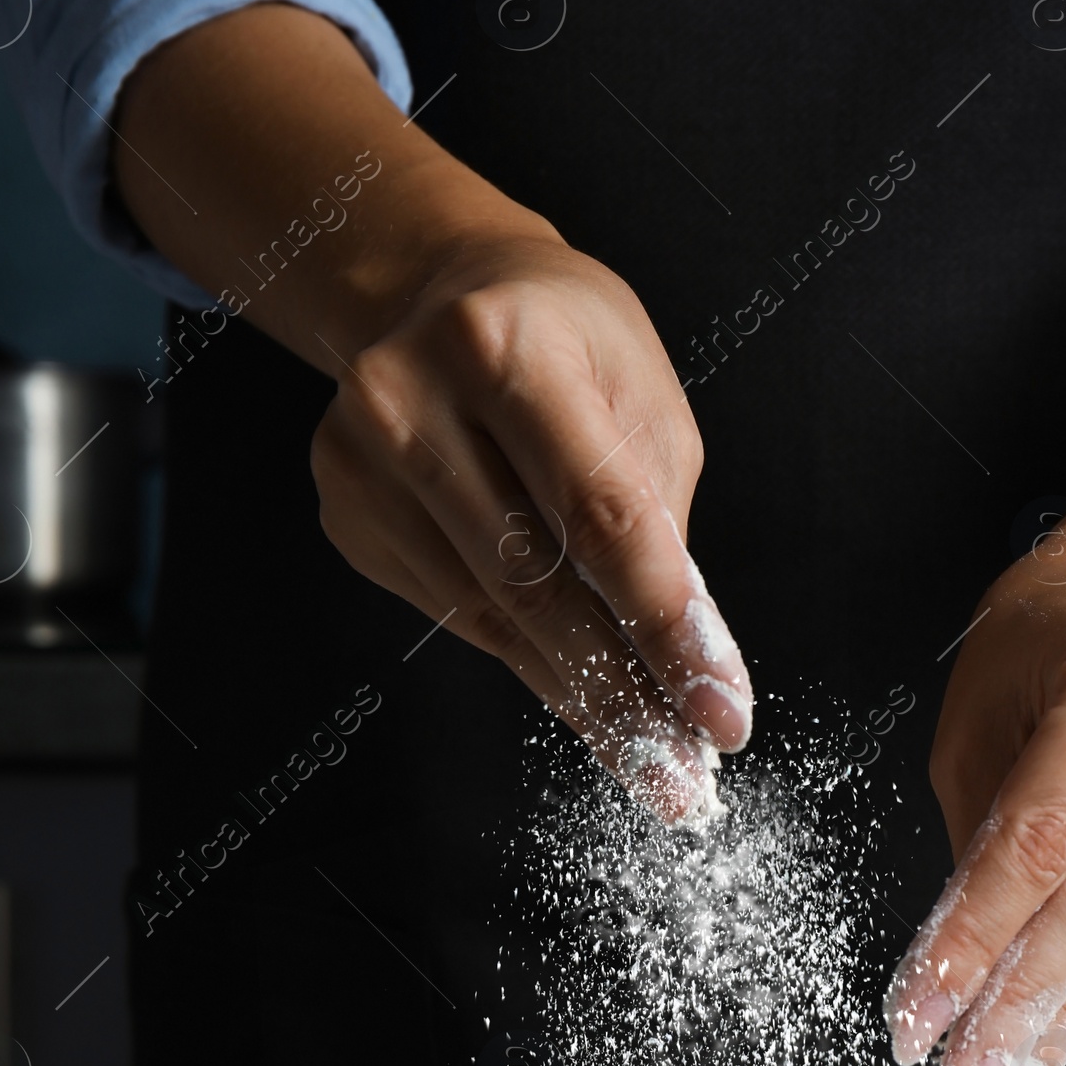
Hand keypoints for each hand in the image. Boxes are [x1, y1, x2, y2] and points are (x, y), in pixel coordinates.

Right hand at [113, 5, 751, 825]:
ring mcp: (362, 459)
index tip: (720, 713)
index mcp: (508, 345)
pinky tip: (580, 691)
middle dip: (622, 692)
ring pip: (489, 618)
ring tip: (649, 757)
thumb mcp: (643, 402)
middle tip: (682, 775)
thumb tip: (686, 665)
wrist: (439, 290)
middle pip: (535, 584)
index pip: (600, 518)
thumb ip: (660, 526)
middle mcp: (412, 397)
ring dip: (580, 698)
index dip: (665, 628)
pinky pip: (454, 614)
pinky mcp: (346, 512)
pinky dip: (527, 660)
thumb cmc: (567, 342)